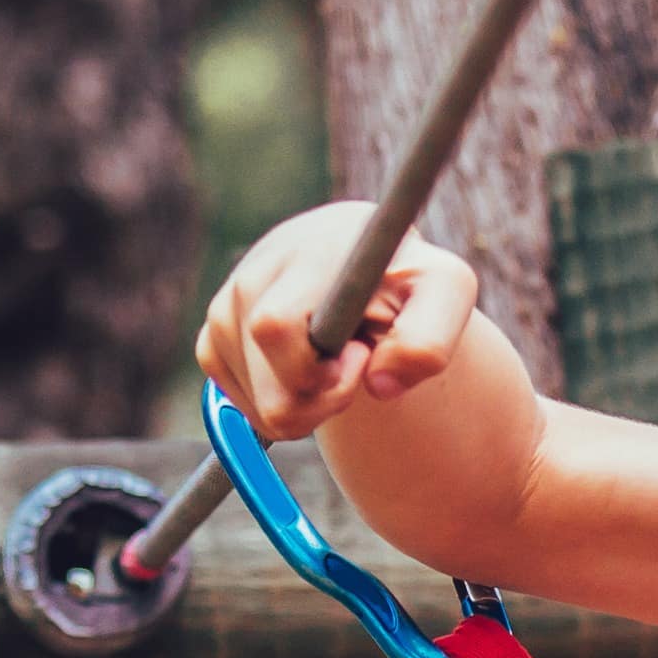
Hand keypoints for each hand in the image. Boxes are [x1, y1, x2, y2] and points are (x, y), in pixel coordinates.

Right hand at [197, 202, 482, 437]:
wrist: (364, 271)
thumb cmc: (408, 283)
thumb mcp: (446, 293)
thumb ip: (429, 338)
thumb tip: (380, 384)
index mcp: (307, 251)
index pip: (273, 326)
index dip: (314, 367)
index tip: (359, 355)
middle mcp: (254, 273)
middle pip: (269, 384)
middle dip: (321, 397)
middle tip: (358, 362)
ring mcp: (225, 307)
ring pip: (257, 404)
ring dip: (306, 404)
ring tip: (336, 361)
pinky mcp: (211, 338)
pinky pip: (241, 406)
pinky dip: (281, 405)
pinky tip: (306, 369)